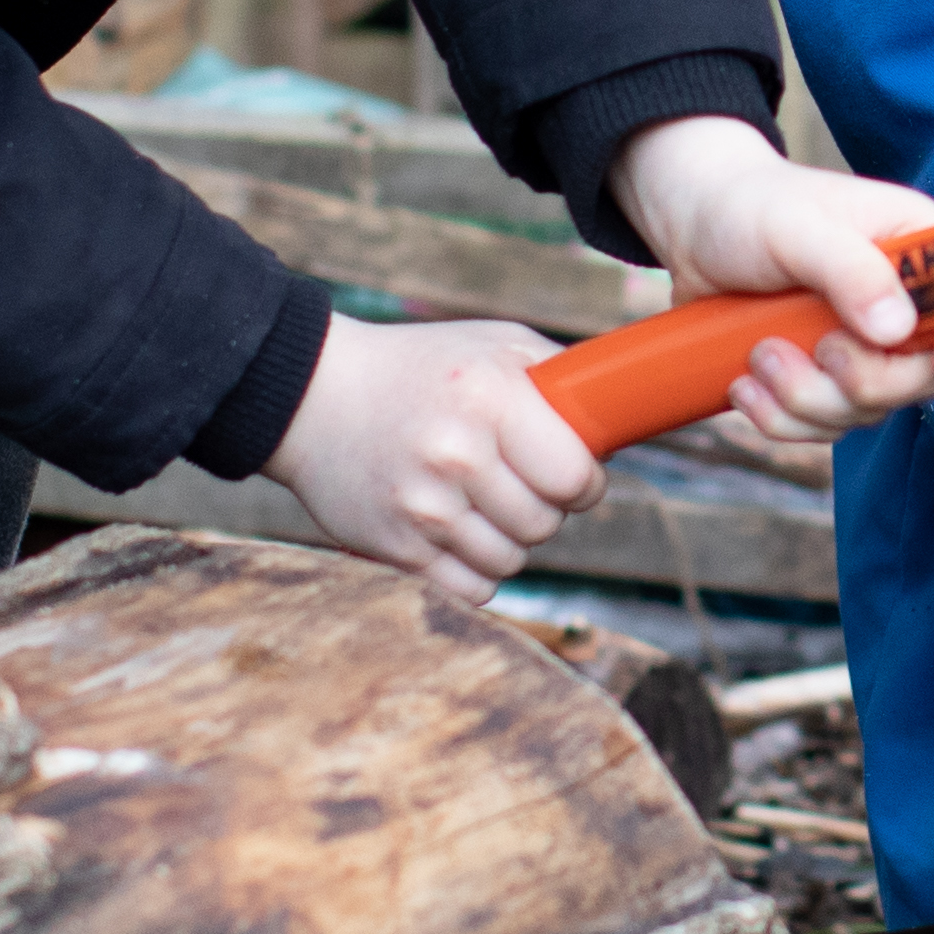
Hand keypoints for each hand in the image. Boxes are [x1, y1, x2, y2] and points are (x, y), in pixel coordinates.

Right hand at [266, 314, 601, 603]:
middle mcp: (456, 455)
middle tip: (515, 481)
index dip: (584, 482)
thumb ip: (560, 379)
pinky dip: (476, 567)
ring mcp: (423, 508)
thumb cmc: (420, 369)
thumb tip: (621, 425)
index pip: (577, 478)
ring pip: (512, 560)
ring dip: (508, 538)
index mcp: (488, 398)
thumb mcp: (493, 345)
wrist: (312, 399)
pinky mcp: (397, 550)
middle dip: (543, 507)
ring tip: (479, 501)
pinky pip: (474, 588)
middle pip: (546, 524)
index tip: (570, 473)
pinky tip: (457, 530)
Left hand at [610, 115, 933, 444]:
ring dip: (806, 400)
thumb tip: (898, 331)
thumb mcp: (797, 228)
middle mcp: (904, 306)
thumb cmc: (751, 207)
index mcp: (922, 253)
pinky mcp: (822, 378)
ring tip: (759, 354)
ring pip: (867, 412)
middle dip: (865, 382)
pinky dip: (780, 419)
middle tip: (818, 349)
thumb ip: (850, 271)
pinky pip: (822, 428)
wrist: (692, 225)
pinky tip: (745, 382)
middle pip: (925, 380)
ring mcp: (863, 347)